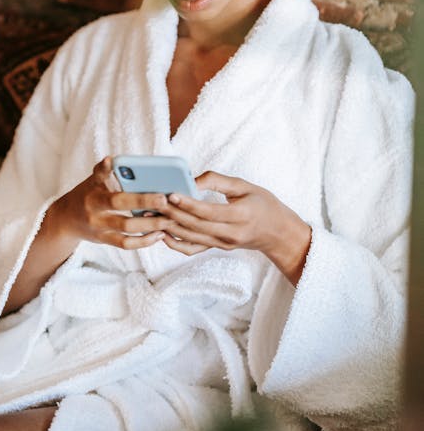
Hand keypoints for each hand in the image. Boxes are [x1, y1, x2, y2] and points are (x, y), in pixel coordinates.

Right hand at [46, 157, 169, 250]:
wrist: (66, 220)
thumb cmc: (87, 194)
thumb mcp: (92, 180)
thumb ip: (104, 171)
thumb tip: (113, 159)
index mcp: (93, 188)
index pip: (100, 176)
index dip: (107, 169)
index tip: (114, 162)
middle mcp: (94, 207)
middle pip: (119, 203)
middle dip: (143, 201)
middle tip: (164, 199)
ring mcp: (98, 225)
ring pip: (126, 226)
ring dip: (150, 224)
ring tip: (170, 219)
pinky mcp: (104, 239)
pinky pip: (125, 243)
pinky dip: (144, 241)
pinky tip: (159, 235)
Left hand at [159, 171, 311, 284]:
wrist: (278, 232)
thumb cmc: (263, 204)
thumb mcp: (245, 185)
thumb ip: (218, 181)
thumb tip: (191, 181)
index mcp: (241, 215)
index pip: (209, 211)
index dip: (189, 203)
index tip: (171, 193)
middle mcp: (231, 234)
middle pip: (196, 226)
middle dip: (173, 214)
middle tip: (154, 202)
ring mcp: (224, 244)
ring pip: (191, 238)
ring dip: (170, 227)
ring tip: (152, 215)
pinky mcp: (218, 248)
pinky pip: (193, 249)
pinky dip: (176, 243)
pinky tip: (162, 234)